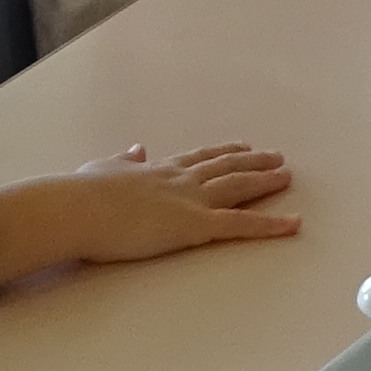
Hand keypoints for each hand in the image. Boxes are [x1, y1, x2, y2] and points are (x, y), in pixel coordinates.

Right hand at [0, 143, 302, 281]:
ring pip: (238, 186)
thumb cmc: (80, 195)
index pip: (196, 158)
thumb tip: (136, 149)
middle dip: (252, 161)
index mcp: (156, 170)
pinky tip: (292, 224)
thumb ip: (122, 161)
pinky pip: (241, 225)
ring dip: (265, 180)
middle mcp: (179, 179)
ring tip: (287, 175)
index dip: (220, 152)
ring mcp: (190, 200)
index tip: (240, 145)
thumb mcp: (101, 169)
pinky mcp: (195, 225)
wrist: (78, 208)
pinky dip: (270, 225)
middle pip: (224, 166)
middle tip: (276, 157)